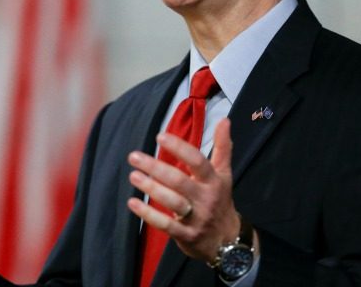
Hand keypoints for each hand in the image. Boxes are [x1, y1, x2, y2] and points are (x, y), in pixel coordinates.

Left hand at [127, 118, 241, 261]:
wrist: (227, 240)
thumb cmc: (220, 199)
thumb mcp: (224, 174)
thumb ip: (223, 147)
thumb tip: (224, 120)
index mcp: (213, 180)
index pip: (197, 161)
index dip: (179, 148)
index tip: (159, 136)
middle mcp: (205, 198)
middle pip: (180, 181)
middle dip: (156, 168)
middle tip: (134, 156)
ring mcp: (195, 218)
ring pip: (172, 202)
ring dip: (151, 188)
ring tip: (133, 175)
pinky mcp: (185, 235)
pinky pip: (166, 225)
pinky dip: (148, 215)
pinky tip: (133, 203)